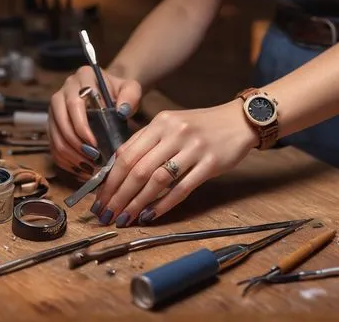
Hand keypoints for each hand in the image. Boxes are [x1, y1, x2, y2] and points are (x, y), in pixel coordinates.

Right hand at [48, 66, 141, 178]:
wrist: (111, 94)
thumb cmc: (121, 93)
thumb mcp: (131, 89)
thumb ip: (131, 95)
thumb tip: (122, 110)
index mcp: (82, 78)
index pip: (75, 104)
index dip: (82, 127)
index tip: (95, 144)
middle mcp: (63, 91)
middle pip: (62, 121)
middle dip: (76, 144)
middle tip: (93, 159)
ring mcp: (55, 108)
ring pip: (55, 135)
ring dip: (70, 154)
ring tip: (89, 167)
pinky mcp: (53, 124)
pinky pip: (53, 145)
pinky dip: (66, 160)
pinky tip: (82, 169)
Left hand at [92, 99, 258, 226]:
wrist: (238, 121)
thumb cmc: (201, 126)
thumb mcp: (171, 125)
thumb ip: (147, 143)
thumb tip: (117, 171)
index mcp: (160, 123)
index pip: (126, 154)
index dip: (110, 179)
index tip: (100, 198)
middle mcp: (174, 133)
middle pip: (138, 169)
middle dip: (118, 195)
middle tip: (107, 214)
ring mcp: (193, 148)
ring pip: (157, 180)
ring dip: (137, 202)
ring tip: (125, 217)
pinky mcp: (210, 163)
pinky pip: (182, 188)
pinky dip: (163, 204)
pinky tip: (150, 215)